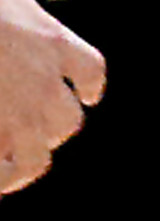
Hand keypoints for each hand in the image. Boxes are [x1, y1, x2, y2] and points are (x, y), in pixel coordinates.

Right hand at [0, 0, 106, 195]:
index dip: (85, 83)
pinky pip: (4, 173)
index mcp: (49, 41)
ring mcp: (14, 118)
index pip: (90, 71)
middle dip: (53, 126)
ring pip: (38, 157)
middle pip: (67, 122)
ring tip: (10, 166)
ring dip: (25, 160)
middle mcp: (42, 85)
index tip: (83, 92)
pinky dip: (2, 180)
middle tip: (36, 130)